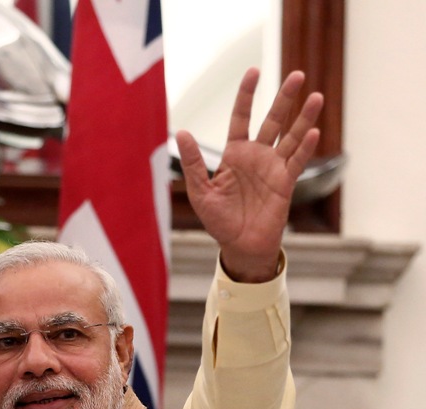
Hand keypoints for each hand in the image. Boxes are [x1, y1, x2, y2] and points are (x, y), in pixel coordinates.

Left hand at [176, 68, 323, 281]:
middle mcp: (256, 156)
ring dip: (304, 117)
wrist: (239, 246)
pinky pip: (297, 161)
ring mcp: (273, 168)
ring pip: (291, 136)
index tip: (253, 71)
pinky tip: (312, 131)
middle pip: (273, 120)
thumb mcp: (199, 191)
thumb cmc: (218, 220)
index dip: (247, 95)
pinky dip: (305, 147)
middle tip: (297, 74)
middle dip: (284, 98)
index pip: (242, 117)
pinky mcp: (285, 183)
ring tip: (316, 96)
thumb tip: (181, 132)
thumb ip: (192, 163)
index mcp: (234, 154)